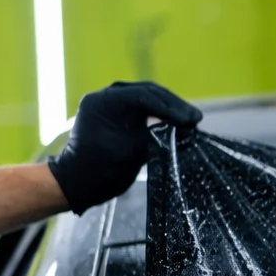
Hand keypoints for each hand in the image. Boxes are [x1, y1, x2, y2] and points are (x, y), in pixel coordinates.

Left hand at [47, 82, 201, 214]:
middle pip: (146, 92)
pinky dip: (161, 114)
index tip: (189, 120)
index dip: (169, 107)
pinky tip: (177, 122)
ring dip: (169, 108)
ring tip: (191, 120)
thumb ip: (155, 134)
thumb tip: (181, 126)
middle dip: (173, 105)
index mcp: (102, 102)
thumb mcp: (132, 151)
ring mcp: (111, 104)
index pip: (142, 95)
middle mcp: (106, 97)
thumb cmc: (101, 169)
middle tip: (195, 118)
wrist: (80, 183)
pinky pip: (143, 108)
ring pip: (147, 98)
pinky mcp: (119, 115)